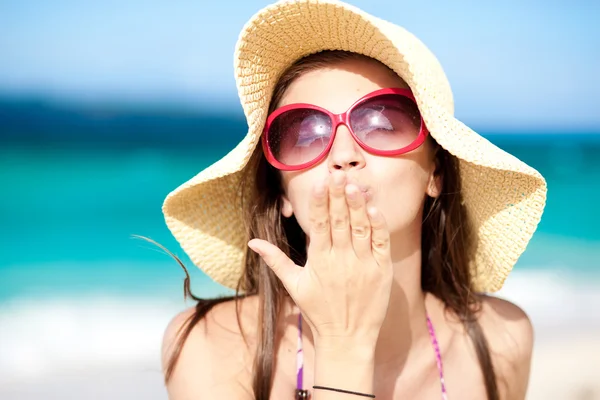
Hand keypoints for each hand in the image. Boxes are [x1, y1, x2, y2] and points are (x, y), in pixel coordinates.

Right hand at [248, 170, 393, 348]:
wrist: (346, 338)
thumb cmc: (318, 311)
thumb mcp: (294, 285)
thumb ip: (275, 260)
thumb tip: (252, 242)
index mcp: (319, 261)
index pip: (319, 225)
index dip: (319, 203)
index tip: (319, 183)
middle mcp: (341, 260)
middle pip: (339, 222)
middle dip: (338, 197)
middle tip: (337, 175)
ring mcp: (363, 265)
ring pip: (360, 229)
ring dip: (357, 206)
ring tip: (354, 186)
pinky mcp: (381, 271)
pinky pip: (381, 244)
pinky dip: (378, 227)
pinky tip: (375, 209)